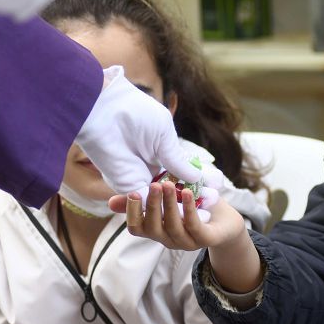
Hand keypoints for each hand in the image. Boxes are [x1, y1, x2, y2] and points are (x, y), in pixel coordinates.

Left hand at [76, 67, 223, 203]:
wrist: (105, 111)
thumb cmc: (135, 113)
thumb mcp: (164, 135)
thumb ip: (178, 160)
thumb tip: (198, 177)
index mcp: (162, 151)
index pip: (184, 172)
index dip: (201, 181)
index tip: (218, 188)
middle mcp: (152, 166)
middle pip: (176, 189)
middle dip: (195, 197)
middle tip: (213, 203)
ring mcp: (140, 178)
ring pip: (164, 199)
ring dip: (183, 207)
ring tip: (204, 211)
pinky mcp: (128, 186)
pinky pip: (148, 203)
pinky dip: (165, 209)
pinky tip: (184, 213)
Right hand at [114, 182, 262, 292]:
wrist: (225, 220)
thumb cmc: (193, 207)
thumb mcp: (167, 200)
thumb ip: (143, 199)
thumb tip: (111, 202)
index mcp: (157, 230)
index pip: (136, 228)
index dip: (132, 213)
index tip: (133, 192)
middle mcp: (168, 239)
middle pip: (153, 228)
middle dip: (152, 205)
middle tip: (153, 185)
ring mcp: (187, 241)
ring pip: (173, 226)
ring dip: (169, 205)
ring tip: (168, 185)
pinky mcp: (205, 239)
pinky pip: (194, 226)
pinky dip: (189, 209)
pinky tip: (186, 193)